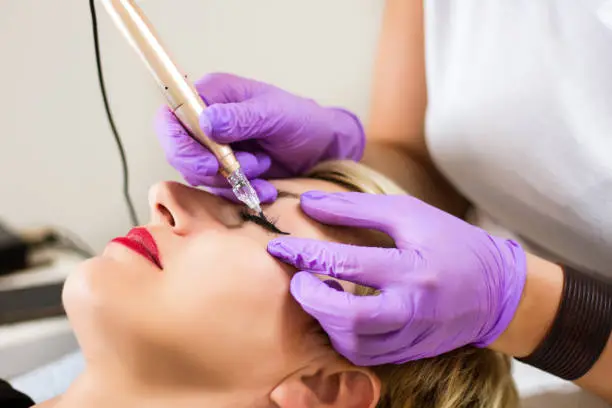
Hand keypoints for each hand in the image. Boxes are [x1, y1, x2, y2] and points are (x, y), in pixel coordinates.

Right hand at [155, 73, 364, 202]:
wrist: (321, 149)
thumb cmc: (301, 120)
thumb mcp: (275, 114)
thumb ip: (241, 117)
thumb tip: (206, 122)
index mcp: (212, 95)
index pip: (172, 116)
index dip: (178, 143)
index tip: (208, 164)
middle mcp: (206, 122)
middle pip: (179, 151)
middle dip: (207, 168)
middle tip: (242, 171)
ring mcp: (213, 149)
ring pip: (198, 175)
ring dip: (231, 179)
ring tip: (263, 167)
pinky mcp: (224, 172)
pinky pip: (219, 190)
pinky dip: (241, 192)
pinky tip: (266, 188)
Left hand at [267, 191, 526, 364]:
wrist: (497, 290)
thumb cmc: (451, 243)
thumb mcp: (409, 214)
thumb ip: (357, 208)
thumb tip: (309, 203)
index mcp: (414, 269)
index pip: (347, 264)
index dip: (305, 255)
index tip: (278, 245)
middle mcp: (413, 310)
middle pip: (347, 320)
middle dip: (310, 300)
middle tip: (297, 280)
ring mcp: (412, 337)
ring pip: (352, 344)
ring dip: (324, 320)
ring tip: (319, 294)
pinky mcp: (410, 352)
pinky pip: (365, 355)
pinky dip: (343, 335)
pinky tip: (338, 314)